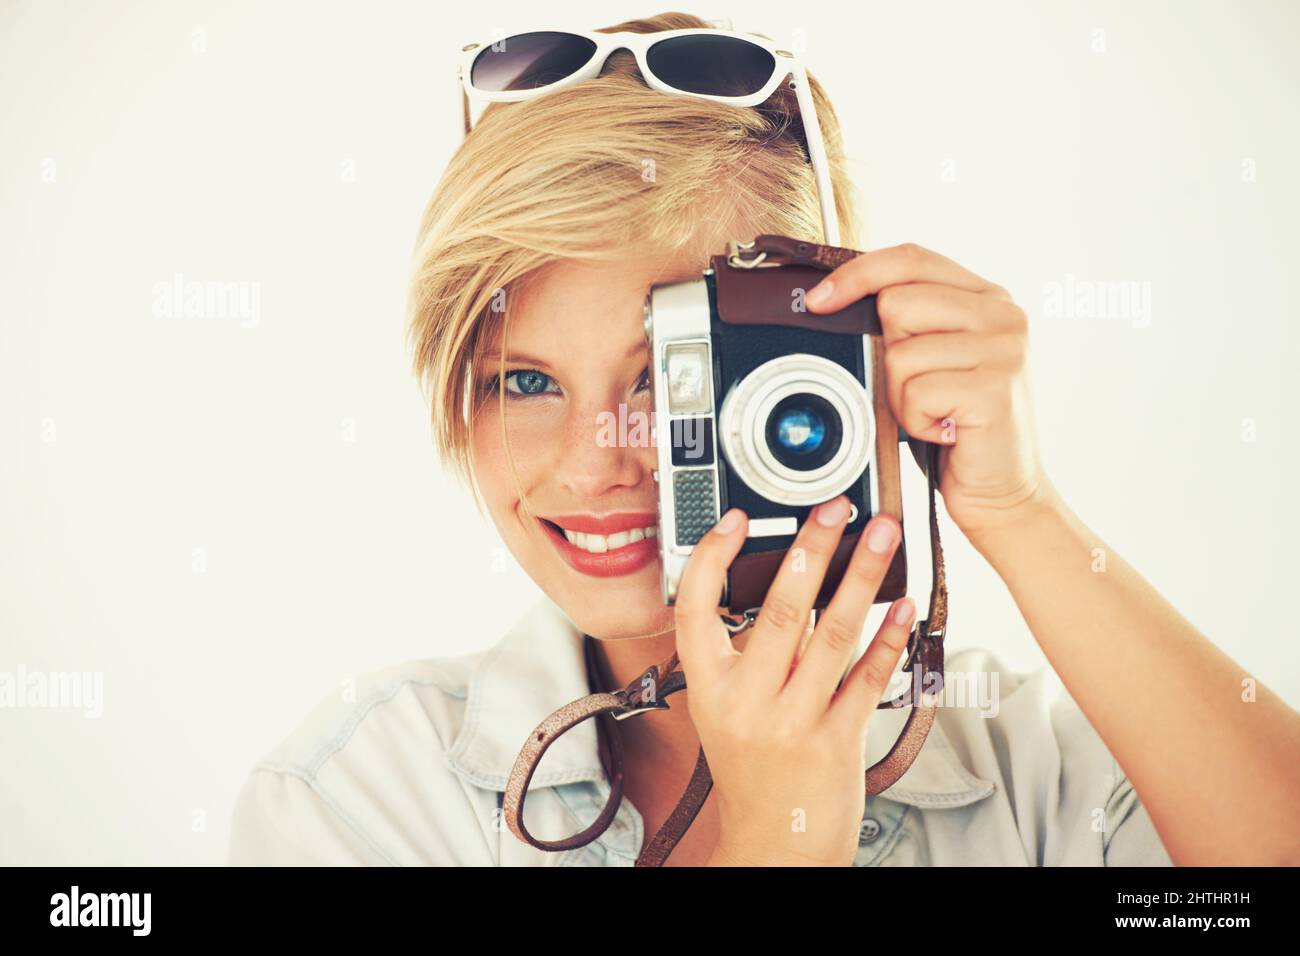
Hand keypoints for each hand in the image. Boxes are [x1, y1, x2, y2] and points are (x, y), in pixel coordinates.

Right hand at [675, 496, 914, 865]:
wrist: (776, 842)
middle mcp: (747, 704)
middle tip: (835, 508)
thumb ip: (751, 653)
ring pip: (832, 635)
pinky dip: (889, 637)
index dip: (712, 559)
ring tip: (882, 535)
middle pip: (780, 611)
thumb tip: (790, 582)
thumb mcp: (729, 711)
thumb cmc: (753, 769)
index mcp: (710, 690)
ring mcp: (793, 724)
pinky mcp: (838, 742)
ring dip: (861, 577)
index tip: (735, 520)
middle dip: (812, 549)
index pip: (696, 610)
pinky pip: (868, 679)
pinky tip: (903, 604)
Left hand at [805, 242, 1052, 540]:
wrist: (1005, 494)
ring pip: (900, 353)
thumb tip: (835, 300)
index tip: (819, 299)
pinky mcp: (994, 389)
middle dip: (889, 355)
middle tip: (920, 390)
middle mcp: (1003, 316)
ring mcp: (1004, 350)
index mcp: (987, 298)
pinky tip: (945, 432)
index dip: (858, 273)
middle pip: (897, 303)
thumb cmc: (959, 430)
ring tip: (936, 415)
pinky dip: (916, 421)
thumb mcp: (936, 362)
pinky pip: (916, 392)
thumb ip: (910, 324)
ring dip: (902, 396)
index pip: (911, 258)